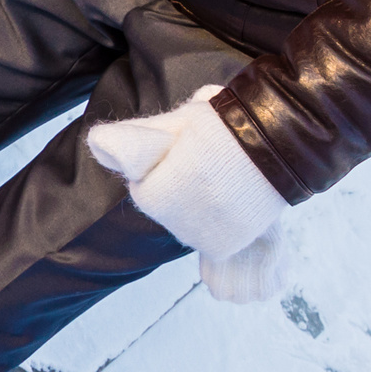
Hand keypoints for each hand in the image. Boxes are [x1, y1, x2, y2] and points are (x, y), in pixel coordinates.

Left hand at [86, 84, 287, 260]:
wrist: (273, 145)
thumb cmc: (218, 129)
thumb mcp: (170, 125)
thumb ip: (132, 139)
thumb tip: (98, 143)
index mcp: (153, 196)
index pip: (145, 185)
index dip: (163, 167)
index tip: (184, 154)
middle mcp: (174, 225)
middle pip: (168, 207)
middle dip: (180, 189)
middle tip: (206, 165)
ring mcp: (203, 238)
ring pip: (190, 224)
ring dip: (199, 209)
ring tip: (222, 183)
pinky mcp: (228, 246)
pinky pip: (214, 241)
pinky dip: (220, 229)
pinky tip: (231, 207)